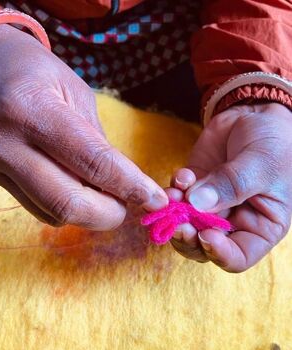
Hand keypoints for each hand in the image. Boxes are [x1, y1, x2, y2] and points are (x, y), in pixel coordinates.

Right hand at [0, 25, 167, 229]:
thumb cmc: (39, 73)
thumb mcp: (78, 95)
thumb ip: (97, 143)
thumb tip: (121, 185)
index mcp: (32, 108)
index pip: (92, 161)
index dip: (130, 186)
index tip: (156, 200)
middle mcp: (6, 142)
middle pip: (67, 202)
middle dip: (108, 214)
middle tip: (128, 205)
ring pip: (52, 212)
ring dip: (89, 213)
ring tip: (104, 195)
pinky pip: (38, 208)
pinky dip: (67, 208)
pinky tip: (76, 189)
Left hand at [169, 103, 291, 271]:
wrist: (254, 115)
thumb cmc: (273, 142)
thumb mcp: (261, 164)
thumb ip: (232, 185)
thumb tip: (197, 204)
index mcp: (260, 226)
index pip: (238, 257)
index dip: (219, 253)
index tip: (205, 236)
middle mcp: (233, 220)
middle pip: (203, 245)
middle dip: (187, 236)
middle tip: (178, 223)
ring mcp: (210, 203)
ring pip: (185, 223)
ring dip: (176, 213)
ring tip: (175, 195)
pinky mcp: (194, 186)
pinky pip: (177, 196)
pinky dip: (175, 189)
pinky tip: (182, 175)